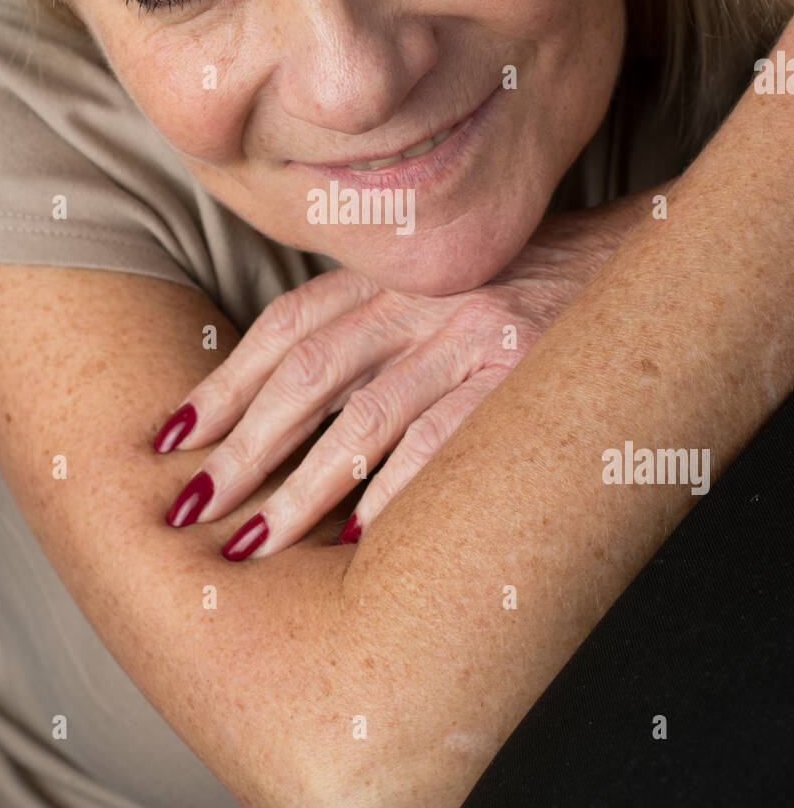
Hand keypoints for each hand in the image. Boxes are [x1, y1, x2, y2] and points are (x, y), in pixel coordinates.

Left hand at [156, 189, 663, 556]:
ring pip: (365, 422)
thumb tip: (293, 407)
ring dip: (300, 490)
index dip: (224, 382)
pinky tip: (353, 541)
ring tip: (250, 544)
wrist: (636, 264)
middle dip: (242, 447)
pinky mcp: (521, 372)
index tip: (172, 436)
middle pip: (309, 378)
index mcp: (393, 272)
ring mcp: (472, 332)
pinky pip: (442, 445)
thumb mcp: (439, 281)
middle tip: (191, 507)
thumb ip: (374, 320)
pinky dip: (393, 496)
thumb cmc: (529, 283)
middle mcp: (422, 296)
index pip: (287, 328)